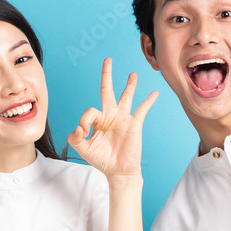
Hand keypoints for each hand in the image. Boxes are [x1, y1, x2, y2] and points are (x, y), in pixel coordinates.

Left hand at [68, 58, 157, 180]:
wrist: (118, 171)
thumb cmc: (101, 159)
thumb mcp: (83, 149)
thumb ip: (75, 138)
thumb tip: (78, 128)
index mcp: (97, 119)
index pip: (90, 110)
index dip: (84, 120)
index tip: (83, 133)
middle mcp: (110, 115)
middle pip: (107, 90)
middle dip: (107, 74)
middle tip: (108, 60)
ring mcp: (123, 118)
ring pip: (126, 96)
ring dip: (130, 84)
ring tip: (132, 74)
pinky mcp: (135, 124)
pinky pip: (143, 109)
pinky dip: (149, 101)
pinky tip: (154, 92)